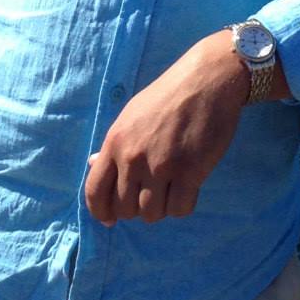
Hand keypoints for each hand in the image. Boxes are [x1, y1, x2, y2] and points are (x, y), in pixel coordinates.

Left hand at [85, 33, 251, 225]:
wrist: (206, 80)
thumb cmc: (168, 96)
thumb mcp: (131, 116)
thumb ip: (113, 145)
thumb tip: (93, 164)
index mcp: (115, 143)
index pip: (95, 193)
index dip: (101, 212)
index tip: (111, 219)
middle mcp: (133, 158)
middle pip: (125, 210)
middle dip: (137, 208)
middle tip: (152, 193)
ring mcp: (161, 166)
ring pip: (152, 214)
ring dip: (162, 208)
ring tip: (172, 189)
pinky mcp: (190, 172)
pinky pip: (180, 209)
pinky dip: (183, 205)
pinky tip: (188, 189)